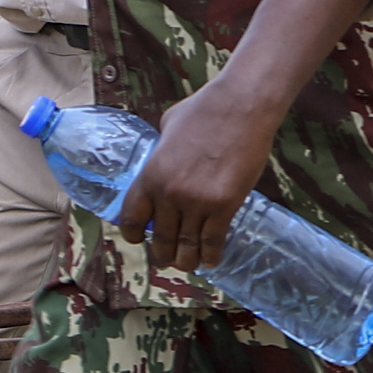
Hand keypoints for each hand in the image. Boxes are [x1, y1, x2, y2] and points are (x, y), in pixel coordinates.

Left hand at [115, 72, 277, 275]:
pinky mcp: (225, 206)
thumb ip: (161, 150)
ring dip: (187, 260)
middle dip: (163, 254)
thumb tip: (164, 159)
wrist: (240, 108)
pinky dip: (211, 255)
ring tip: (188, 264)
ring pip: (187, 245)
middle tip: (168, 259)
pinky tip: (211, 261)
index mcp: (150, 175)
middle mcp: (169, 194)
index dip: (133, 235)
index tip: (139, 240)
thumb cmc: (204, 109)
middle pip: (161, 238)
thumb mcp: (167, 127)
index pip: (132, 218)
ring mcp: (197, 202)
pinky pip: (214, 240)